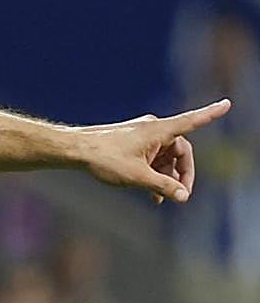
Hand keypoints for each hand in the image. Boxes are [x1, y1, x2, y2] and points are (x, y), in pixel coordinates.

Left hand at [79, 99, 229, 202]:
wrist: (75, 151)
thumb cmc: (105, 159)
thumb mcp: (138, 177)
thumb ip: (163, 186)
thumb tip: (183, 196)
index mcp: (159, 130)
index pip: (192, 122)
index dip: (211, 114)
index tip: (227, 103)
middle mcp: (153, 128)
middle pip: (180, 151)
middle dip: (181, 174)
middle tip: (180, 195)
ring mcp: (142, 135)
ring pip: (165, 156)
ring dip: (166, 176)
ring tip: (160, 198)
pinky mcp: (132, 142)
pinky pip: (152, 157)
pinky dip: (154, 172)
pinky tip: (150, 193)